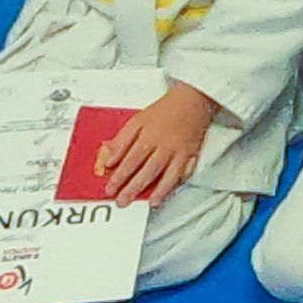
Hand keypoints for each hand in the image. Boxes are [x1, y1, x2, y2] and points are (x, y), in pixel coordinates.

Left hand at [97, 82, 215, 205]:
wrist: (193, 99)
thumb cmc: (165, 110)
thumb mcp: (137, 120)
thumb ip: (122, 140)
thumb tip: (108, 158)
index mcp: (149, 136)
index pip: (131, 160)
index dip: (119, 176)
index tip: (110, 189)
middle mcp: (165, 145)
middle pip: (147, 170)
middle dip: (133, 188)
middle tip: (122, 201)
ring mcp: (180, 151)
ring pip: (167, 174)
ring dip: (156, 190)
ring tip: (146, 203)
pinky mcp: (192, 153)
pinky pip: (184, 172)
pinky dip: (175, 184)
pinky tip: (166, 193)